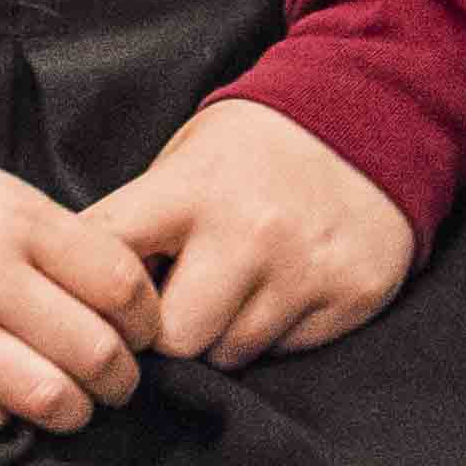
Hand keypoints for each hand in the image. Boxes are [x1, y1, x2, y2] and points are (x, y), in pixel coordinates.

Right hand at [0, 136, 160, 434]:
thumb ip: (51, 236)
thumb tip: (117, 292)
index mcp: (19, 221)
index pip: (121, 285)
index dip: (146, 322)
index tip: (142, 334)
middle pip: (95, 350)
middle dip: (120, 380)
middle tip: (115, 384)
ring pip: (44, 395)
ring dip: (70, 411)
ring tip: (69, 405)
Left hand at [85, 97, 412, 366]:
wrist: (373, 109)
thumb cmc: (256, 145)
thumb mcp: (187, 159)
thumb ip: (144, 225)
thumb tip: (92, 300)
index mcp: (192, 191)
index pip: (112, 271)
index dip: (98, 301)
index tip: (105, 305)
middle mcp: (251, 233)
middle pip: (177, 339)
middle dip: (170, 331)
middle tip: (180, 304)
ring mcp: (306, 268)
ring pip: (232, 356)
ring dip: (224, 335)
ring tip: (239, 288)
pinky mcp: (353, 294)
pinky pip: (286, 351)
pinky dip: (277, 332)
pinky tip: (286, 286)